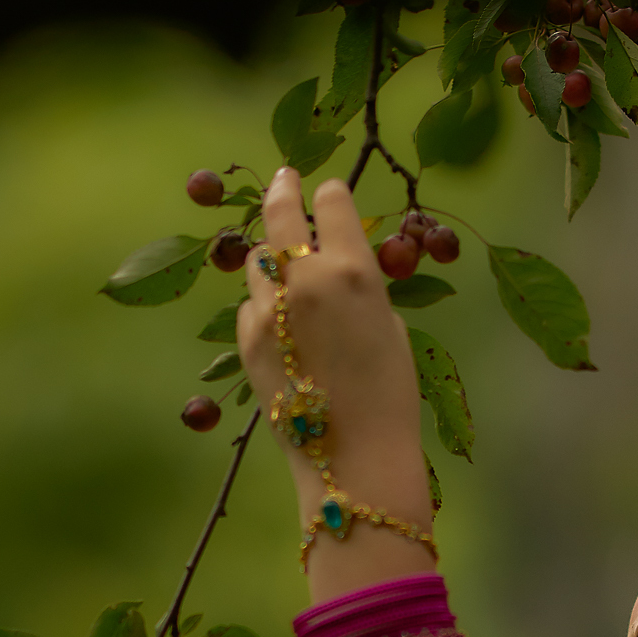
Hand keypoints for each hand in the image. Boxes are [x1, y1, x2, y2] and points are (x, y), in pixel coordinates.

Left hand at [237, 171, 428, 552]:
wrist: (353, 458)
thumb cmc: (390, 398)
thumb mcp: (391, 330)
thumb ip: (363, 289)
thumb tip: (342, 270)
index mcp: (352, 269)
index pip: (331, 202)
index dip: (331, 197)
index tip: (329, 196)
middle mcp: (304, 278)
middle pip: (281, 212)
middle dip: (284, 190)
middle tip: (285, 178)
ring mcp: (268, 308)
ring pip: (259, 259)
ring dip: (272, 254)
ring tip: (283, 261)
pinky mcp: (246, 339)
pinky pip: (251, 304)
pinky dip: (264, 304)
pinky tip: (280, 323)